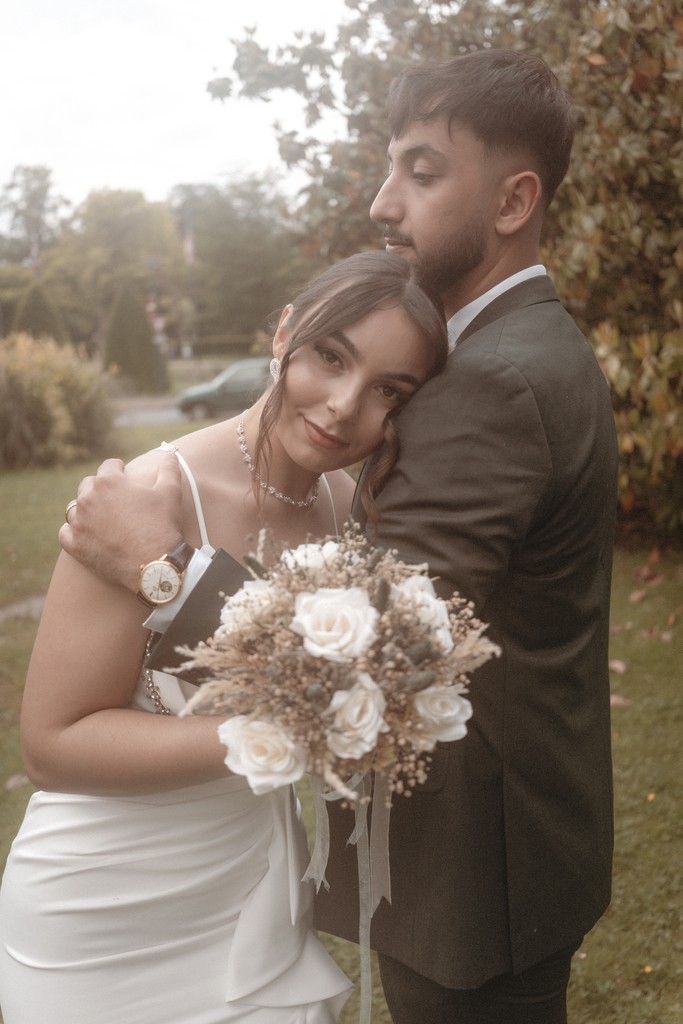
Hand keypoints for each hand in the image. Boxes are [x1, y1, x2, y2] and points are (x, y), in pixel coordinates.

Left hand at [59, 453, 184, 591]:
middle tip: (113, 497)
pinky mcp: (76, 546)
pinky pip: (65, 533)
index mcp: (109, 482)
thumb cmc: (163, 525)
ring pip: (74, 508)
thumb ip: (169, 468)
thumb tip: (171, 454)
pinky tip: (84, 533)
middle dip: (100, 487)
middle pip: (88, 484)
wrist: (155, 565)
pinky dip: (73, 532)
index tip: (123, 474)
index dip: (118, 469)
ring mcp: (79, 523)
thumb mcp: (171, 492)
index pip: (108, 466)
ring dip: (85, 509)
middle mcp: (88, 499)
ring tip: (99, 516)